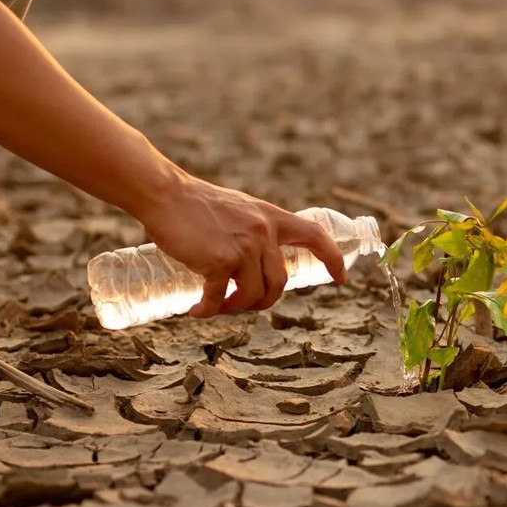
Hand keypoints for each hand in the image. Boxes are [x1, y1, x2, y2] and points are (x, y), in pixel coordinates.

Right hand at [139, 174, 347, 317]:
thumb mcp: (239, 209)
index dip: (331, 257)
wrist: (165, 194)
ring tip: (217, 307)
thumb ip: (254, 229)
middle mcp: (262, 232)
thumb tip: (257, 260)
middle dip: (264, 301)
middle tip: (240, 304)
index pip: (314, 235)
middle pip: (279, 282)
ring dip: (235, 309)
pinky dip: (207, 310)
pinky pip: (218, 298)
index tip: (341, 277)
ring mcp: (242, 247)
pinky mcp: (218, 260)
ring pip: (252, 295)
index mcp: (271, 217)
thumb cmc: (195, 204)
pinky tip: (196, 311)